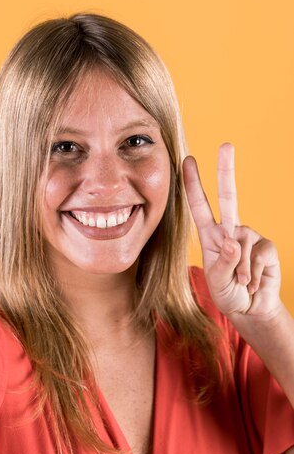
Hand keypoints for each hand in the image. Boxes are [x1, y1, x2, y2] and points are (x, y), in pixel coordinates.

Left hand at [183, 143, 280, 317]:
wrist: (250, 309)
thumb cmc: (227, 293)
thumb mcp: (217, 282)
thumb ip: (223, 263)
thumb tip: (233, 240)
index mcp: (210, 235)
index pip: (199, 205)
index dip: (193, 183)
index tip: (187, 160)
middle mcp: (229, 230)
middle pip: (228, 196)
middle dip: (226, 169)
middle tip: (227, 144)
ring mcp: (248, 236)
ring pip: (243, 244)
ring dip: (241, 271)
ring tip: (240, 283)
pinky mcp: (266, 246)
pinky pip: (259, 255)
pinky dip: (254, 273)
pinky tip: (252, 281)